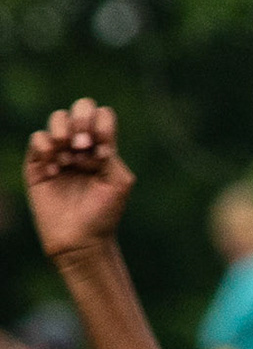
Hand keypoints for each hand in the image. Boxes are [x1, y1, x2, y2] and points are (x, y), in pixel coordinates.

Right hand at [24, 100, 135, 256]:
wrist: (81, 240)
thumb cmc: (103, 213)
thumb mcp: (118, 182)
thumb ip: (110, 153)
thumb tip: (92, 138)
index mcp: (103, 148)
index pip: (102, 116)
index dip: (101, 124)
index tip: (103, 150)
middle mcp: (81, 147)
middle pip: (79, 108)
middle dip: (82, 120)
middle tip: (84, 144)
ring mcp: (58, 153)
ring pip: (57, 119)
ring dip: (64, 131)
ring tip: (68, 157)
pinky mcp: (37, 164)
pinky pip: (38, 140)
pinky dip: (46, 149)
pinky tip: (54, 171)